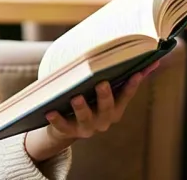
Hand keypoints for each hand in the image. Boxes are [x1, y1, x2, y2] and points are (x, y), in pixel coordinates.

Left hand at [24, 61, 159, 162]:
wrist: (65, 127)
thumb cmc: (86, 100)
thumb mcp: (98, 91)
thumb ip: (110, 76)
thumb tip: (128, 56)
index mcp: (114, 108)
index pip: (125, 95)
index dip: (132, 85)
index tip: (136, 73)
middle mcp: (103, 120)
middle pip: (107, 108)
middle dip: (105, 96)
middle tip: (102, 83)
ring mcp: (86, 127)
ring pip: (85, 118)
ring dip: (82, 108)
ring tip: (76, 97)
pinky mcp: (68, 131)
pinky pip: (62, 126)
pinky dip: (56, 119)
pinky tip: (49, 111)